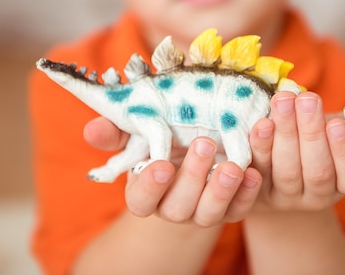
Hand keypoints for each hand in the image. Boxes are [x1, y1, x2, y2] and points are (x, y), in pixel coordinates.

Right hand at [83, 119, 262, 225]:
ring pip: (210, 213)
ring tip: (232, 165)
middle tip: (204, 144)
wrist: (192, 150)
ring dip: (222, 190)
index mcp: (144, 193)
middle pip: (179, 206)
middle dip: (192, 178)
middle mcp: (171, 208)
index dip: (150, 185)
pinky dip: (247, 194)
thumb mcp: (135, 134)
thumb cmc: (158, 141)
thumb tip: (91, 130)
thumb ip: (114, 133)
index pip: (141, 199)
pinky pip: (239, 209)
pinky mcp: (229, 210)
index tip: (162, 163)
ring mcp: (201, 212)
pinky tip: (254, 172)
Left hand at [248, 91, 344, 212]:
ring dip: (285, 133)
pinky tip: (261, 125)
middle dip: (311, 132)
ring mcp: (285, 198)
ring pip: (287, 170)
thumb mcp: (332, 133)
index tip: (337, 122)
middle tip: (306, 100)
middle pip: (317, 171)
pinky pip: (259, 172)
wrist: (274, 177)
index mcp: (343, 183)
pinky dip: (260, 148)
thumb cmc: (310, 145)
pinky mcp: (257, 193)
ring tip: (283, 101)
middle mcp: (317, 196)